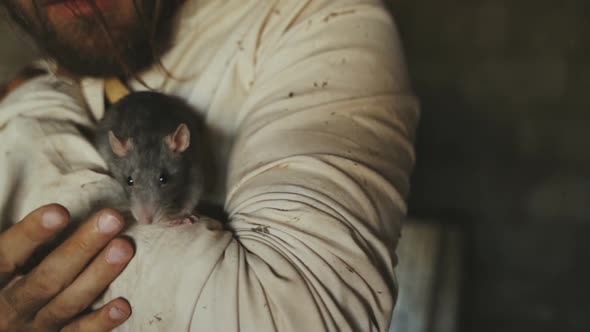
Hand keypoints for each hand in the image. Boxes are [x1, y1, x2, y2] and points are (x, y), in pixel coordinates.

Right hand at [0, 204, 134, 330]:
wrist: (3, 328)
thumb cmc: (3, 284)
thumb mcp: (3, 265)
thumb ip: (18, 243)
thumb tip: (54, 209)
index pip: (6, 256)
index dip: (31, 234)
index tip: (60, 212)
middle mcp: (10, 308)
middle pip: (47, 278)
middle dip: (82, 247)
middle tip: (112, 218)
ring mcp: (33, 328)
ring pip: (68, 303)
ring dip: (99, 275)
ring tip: (124, 247)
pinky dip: (100, 322)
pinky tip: (122, 306)